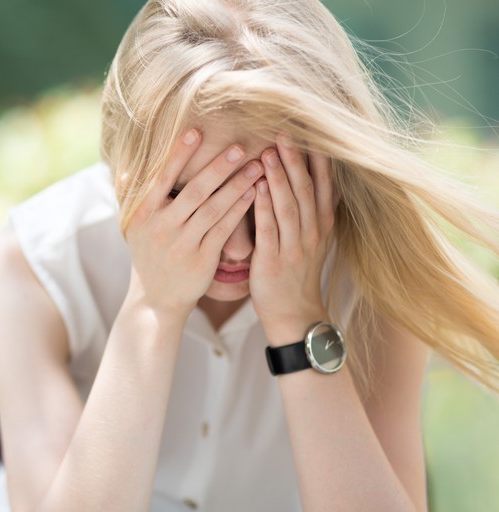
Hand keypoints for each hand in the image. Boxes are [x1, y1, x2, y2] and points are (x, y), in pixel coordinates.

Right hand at [123, 129, 263, 320]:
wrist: (156, 299)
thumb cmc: (148, 255)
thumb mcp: (133, 228)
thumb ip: (130, 198)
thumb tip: (126, 170)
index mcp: (143, 215)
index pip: (161, 179)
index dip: (178, 155)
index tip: (195, 132)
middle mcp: (161, 228)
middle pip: (194, 192)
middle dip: (218, 168)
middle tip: (240, 147)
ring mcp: (182, 245)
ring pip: (213, 210)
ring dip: (237, 186)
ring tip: (257, 167)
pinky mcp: (201, 260)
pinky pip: (223, 230)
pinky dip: (239, 210)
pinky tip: (254, 194)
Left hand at [250, 134, 335, 343]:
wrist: (294, 313)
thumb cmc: (296, 272)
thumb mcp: (311, 238)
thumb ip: (309, 209)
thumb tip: (307, 175)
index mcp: (322, 223)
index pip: (323, 183)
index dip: (317, 157)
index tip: (308, 130)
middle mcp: (313, 232)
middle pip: (306, 188)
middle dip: (296, 159)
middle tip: (284, 131)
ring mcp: (295, 246)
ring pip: (289, 205)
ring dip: (279, 177)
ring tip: (268, 151)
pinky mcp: (274, 260)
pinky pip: (269, 228)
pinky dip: (263, 206)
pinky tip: (256, 186)